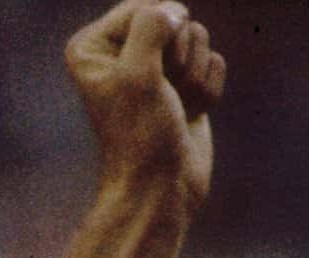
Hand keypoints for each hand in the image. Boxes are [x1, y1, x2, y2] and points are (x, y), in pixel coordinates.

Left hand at [67, 2, 225, 215]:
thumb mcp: (136, 74)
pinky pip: (214, 62)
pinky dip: (207, 91)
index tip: (145, 79)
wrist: (159, 188)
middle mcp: (122, 51)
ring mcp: (156, 67)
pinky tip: (188, 115)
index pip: (146, 5)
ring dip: (193, 79)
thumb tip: (176, 12)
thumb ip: (151, 24)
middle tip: (161, 96)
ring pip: (199, 38)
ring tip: (174, 108)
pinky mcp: (184, 84)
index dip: (158, 38)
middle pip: (176, 17)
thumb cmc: (140, 136)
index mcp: (93, 46)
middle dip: (179, 58)